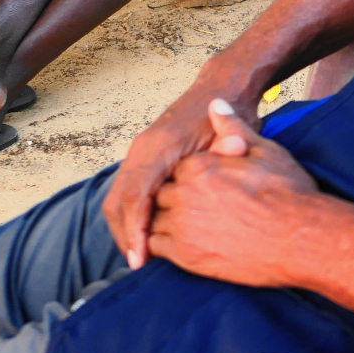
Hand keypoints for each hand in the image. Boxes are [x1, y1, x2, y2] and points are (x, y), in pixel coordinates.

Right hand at [104, 83, 260, 268]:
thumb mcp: (234, 130)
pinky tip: (144, 232)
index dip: (136, 229)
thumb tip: (236, 148)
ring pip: (117, 196)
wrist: (221, 88)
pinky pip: (126, 189)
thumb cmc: (230, 113)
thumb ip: (231, 144)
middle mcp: (144, 148)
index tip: (140, 258)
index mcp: (162, 146)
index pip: (138, 194)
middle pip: (117, 200)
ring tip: (139, 255)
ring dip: (123, 226)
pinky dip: (129, 213)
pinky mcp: (144, 156)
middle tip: (137, 264)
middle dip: (124, 234)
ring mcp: (140, 151)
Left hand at [147, 100, 320, 287]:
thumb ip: (232, 128)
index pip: (175, 169)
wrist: (301, 237)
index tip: (205, 189)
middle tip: (198, 211)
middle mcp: (184, 192)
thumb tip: (216, 103)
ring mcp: (182, 225)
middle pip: (162, 193)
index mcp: (199, 165)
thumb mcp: (264, 151)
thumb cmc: (288, 194)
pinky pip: (157, 247)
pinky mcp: (185, 255)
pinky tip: (186, 245)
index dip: (189, 179)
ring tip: (192, 229)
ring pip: (155, 220)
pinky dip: (164, 246)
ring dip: (166, 223)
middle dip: (174, 200)